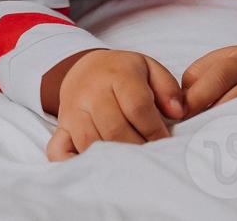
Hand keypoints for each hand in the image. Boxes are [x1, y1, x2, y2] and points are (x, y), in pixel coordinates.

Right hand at [44, 49, 183, 159]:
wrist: (85, 67)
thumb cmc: (123, 72)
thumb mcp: (149, 68)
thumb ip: (168, 88)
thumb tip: (178, 113)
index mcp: (117, 74)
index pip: (137, 107)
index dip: (154, 130)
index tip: (165, 143)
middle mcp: (91, 92)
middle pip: (115, 129)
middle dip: (138, 148)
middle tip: (151, 157)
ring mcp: (73, 110)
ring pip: (91, 142)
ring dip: (113, 159)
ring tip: (131, 164)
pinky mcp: (61, 126)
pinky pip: (59, 149)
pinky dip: (73, 163)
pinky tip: (94, 169)